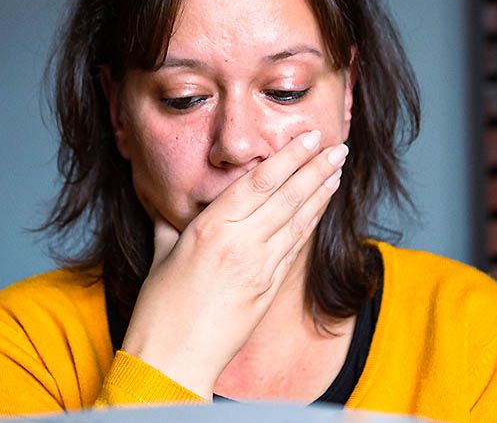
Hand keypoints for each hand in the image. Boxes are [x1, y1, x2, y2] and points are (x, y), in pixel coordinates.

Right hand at [120, 130, 347, 397]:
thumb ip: (172, 225)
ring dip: (320, 192)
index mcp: (209, 230)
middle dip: (313, 168)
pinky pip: (294, 248)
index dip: (287, 158)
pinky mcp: (268, 290)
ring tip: (336, 169)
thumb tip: (173, 207)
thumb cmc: (159, 311)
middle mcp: (239, 244)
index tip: (306, 138)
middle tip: (335, 146)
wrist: (174, 359)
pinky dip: (311, 224)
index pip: (257, 183)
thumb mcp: (162, 255)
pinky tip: (321, 208)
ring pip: (297, 221)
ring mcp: (258, 268)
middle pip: (285, 197)